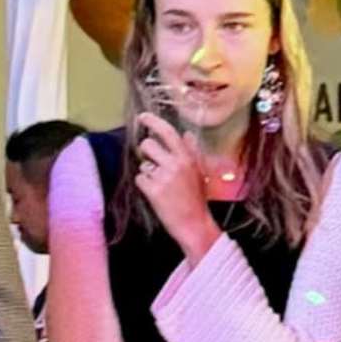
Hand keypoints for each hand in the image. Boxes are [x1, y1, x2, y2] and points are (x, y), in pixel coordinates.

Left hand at [132, 117, 217, 260]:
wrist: (194, 224)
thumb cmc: (197, 199)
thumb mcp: (200, 172)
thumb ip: (192, 152)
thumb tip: (187, 134)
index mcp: (187, 158)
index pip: (168, 132)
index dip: (153, 121)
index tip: (143, 117)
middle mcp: (176, 164)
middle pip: (148, 145)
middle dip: (146, 153)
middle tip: (153, 163)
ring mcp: (164, 177)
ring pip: (143, 164)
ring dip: (147, 171)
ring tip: (160, 183)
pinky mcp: (154, 191)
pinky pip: (140, 179)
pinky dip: (145, 186)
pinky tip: (157, 194)